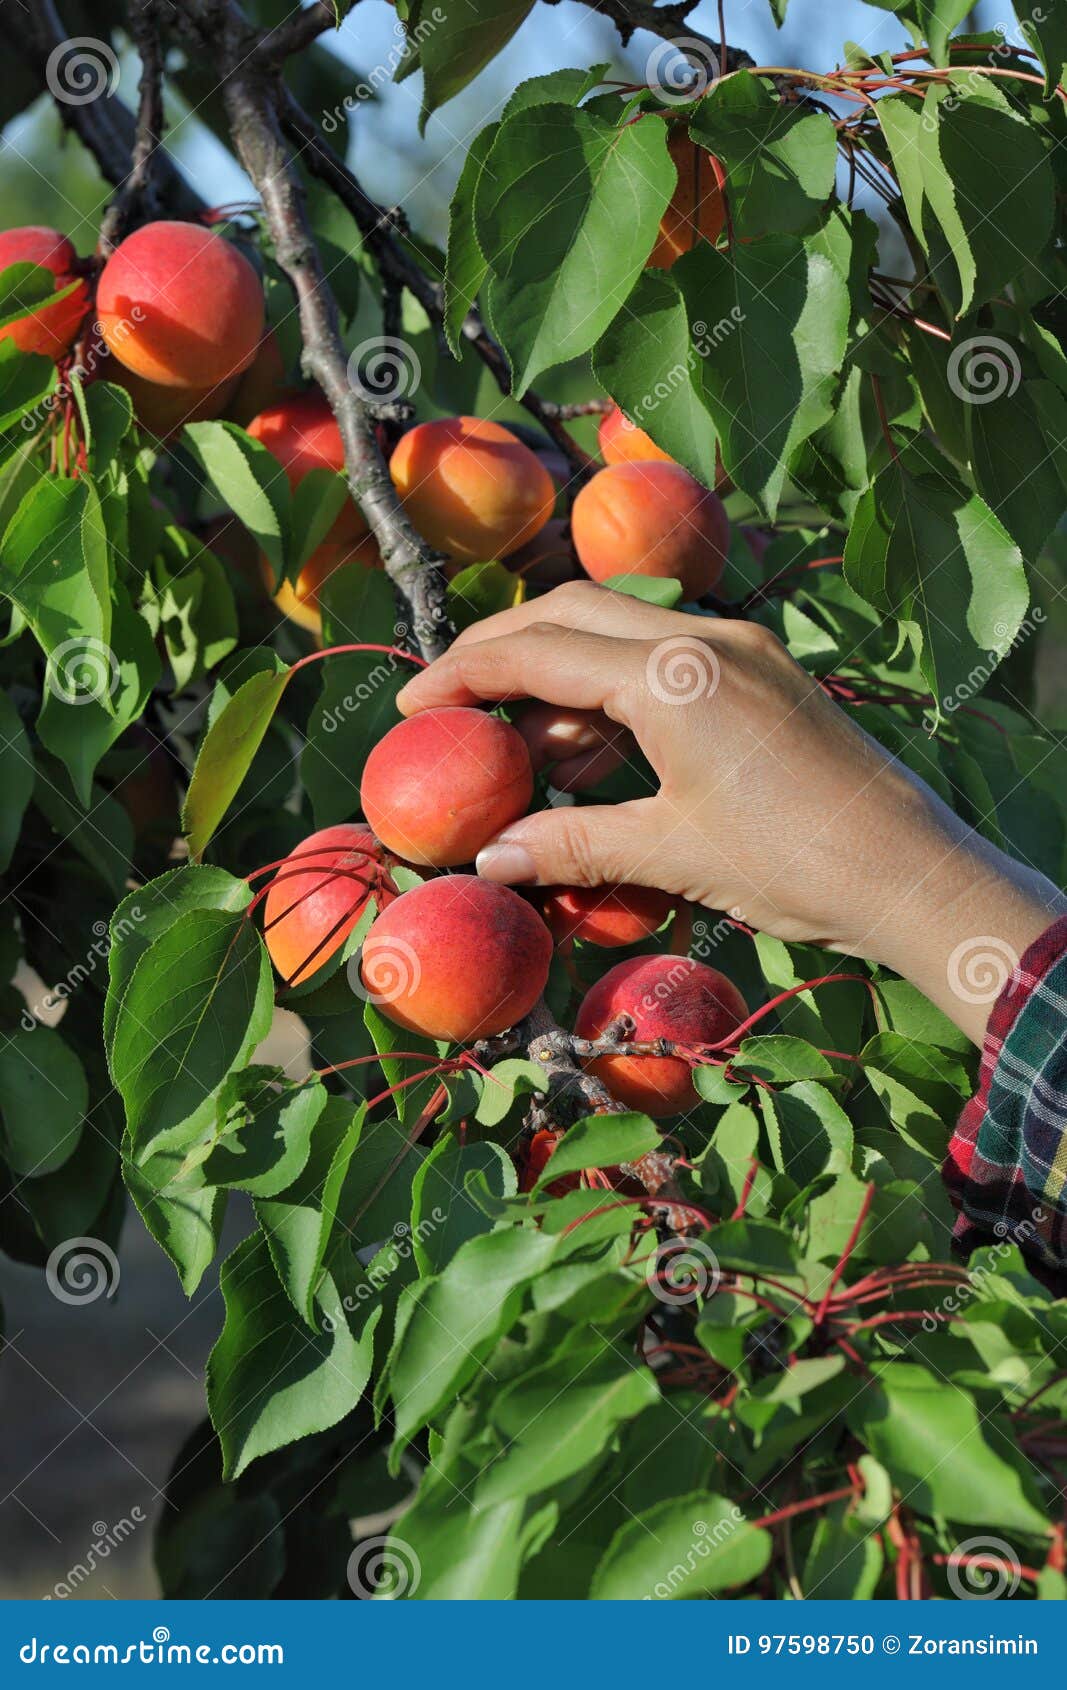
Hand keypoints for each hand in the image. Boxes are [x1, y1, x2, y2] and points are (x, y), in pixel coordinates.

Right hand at [396, 583, 1063, 1040]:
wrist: (911, 873)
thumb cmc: (794, 865)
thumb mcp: (672, 855)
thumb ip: (572, 843)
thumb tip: (487, 860)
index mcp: (673, 676)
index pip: (539, 652)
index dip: (463, 674)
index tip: (411, 706)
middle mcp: (705, 639)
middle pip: (571, 614)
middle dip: (502, 650)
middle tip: (452, 702)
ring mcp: (741, 650)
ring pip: (619, 630)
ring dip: (560, 674)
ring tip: (521, 750)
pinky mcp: (763, 673)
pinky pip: (665, 657)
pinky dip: (614, 690)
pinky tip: (595, 752)